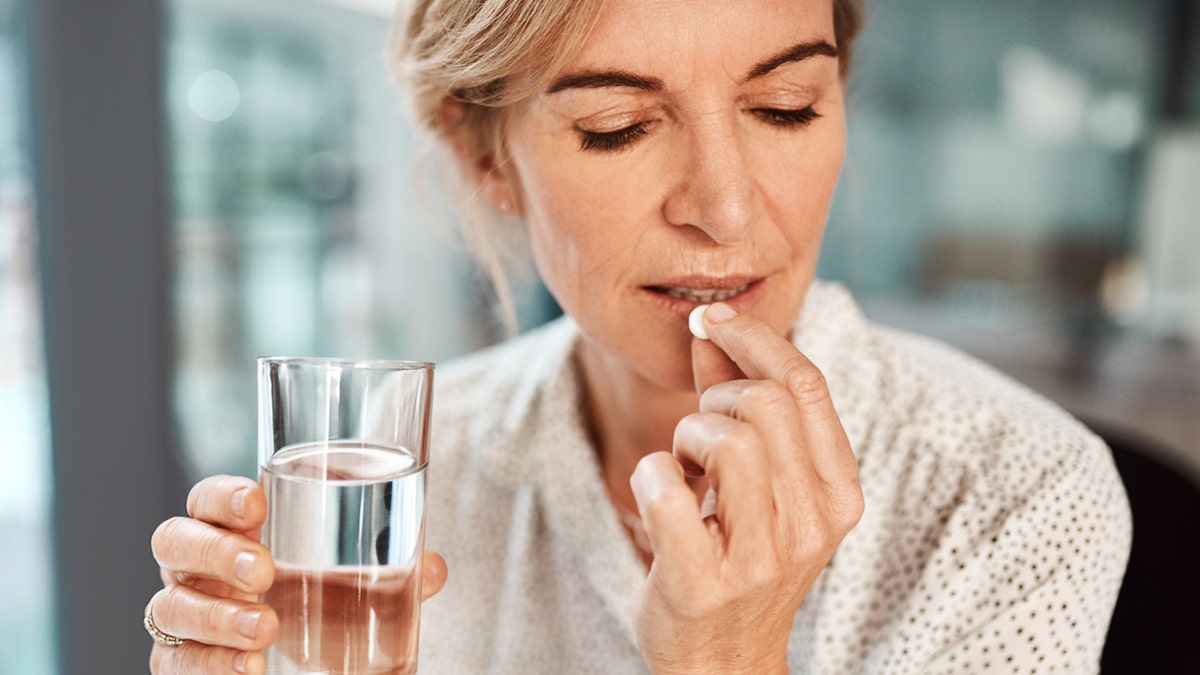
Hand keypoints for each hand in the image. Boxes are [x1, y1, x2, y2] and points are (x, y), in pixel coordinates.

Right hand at [148, 475, 447, 673]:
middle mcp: (194, 568)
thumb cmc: (314, 602)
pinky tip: (247, 670)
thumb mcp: (349, 583)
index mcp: (230, 531)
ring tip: (265, 630)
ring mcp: (180, 616)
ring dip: (218, 618)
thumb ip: (387, 572)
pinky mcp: (178, 663)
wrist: (284, 662)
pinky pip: (174, 665)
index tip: (257, 502)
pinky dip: (209, 666)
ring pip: (171, 608)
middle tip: (264, 571)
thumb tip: (434, 568)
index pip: (207, 498)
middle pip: (174, 542)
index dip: (222, 495)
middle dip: (216, 553)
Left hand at [630, 303, 862, 674]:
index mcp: (838, 492)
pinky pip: (666, 495)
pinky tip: (659, 494)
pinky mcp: (703, 585)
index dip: (754, 337)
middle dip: (714, 399)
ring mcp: (761, 560)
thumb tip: (710, 328)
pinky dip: (649, 476)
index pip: (807, 384)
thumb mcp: (760, 480)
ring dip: (686, 438)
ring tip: (686, 468)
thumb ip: (737, 402)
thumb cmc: (739, 554)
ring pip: (725, 442)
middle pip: (764, 405)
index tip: (711, 319)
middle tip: (699, 432)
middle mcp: (811, 525)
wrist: (723, 661)